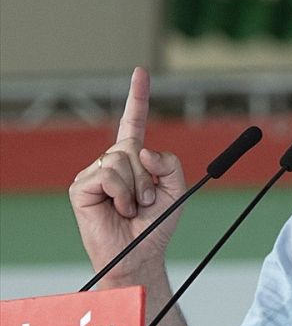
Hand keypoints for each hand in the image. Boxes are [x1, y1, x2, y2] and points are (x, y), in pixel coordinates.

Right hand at [68, 68, 186, 280]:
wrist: (140, 253)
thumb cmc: (156, 224)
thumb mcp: (177, 190)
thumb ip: (170, 163)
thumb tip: (142, 149)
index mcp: (134, 159)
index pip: (133, 122)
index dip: (137, 97)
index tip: (141, 72)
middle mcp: (111, 162)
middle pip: (131, 146)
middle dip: (148, 175)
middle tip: (147, 200)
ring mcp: (93, 173)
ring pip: (120, 159)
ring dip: (136, 187)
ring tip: (133, 207)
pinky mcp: (80, 187)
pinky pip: (107, 175)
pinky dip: (121, 194)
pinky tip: (118, 210)